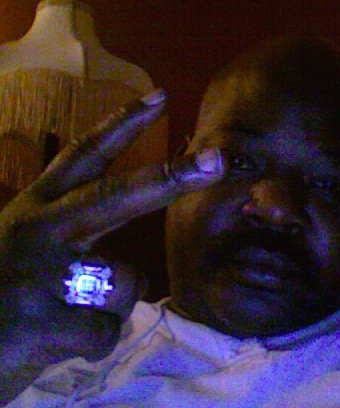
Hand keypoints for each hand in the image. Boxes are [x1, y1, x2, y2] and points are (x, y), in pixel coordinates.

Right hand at [0, 89, 224, 390]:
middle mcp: (36, 229)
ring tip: (62, 315)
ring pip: (125, 281)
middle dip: (172, 177)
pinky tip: (55, 342)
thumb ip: (73, 233)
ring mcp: (37, 273)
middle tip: (217, 159)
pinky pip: (107, 330)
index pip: (84, 157)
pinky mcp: (39, 322)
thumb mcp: (25, 249)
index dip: (122, 125)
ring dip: (109, 305)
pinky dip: (93, 341)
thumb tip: (130, 245)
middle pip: (116, 196)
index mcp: (35, 208)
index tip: (161, 95)